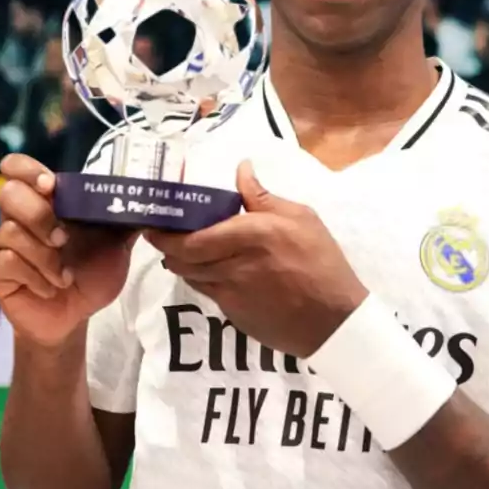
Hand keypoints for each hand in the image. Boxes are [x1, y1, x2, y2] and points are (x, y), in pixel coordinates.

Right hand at [0, 155, 136, 347]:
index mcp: (48, 203)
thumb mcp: (117, 243)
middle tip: (62, 238)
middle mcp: (21, 217)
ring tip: (65, 276)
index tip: (49, 185)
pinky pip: (6, 262)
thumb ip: (127, 218)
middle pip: (9, 194)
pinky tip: (53, 287)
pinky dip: (36, 276)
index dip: (28, 170)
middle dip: (39, 215)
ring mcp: (6, 244)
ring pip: (10, 231)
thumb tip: (152, 197)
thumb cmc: (92, 272)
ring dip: (45, 257)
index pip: (19, 169)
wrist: (76, 314)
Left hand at [146, 161, 365, 357]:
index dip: (167, 231)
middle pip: (182, 257)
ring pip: (189, 275)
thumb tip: (241, 170)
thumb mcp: (302, 218)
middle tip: (161, 233)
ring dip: (180, 261)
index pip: (194, 235)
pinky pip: (205, 290)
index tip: (156, 219)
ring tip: (181, 249)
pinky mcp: (231, 313)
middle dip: (166, 246)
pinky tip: (209, 269)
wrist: (332, 318)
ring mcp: (230, 292)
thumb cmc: (322, 261)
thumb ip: (263, 197)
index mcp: (252, 233)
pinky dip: (200, 277)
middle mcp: (233, 263)